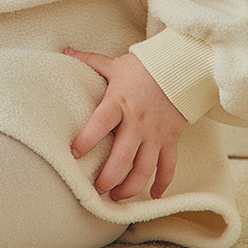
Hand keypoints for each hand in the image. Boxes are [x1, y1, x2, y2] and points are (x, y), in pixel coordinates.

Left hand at [67, 50, 185, 198]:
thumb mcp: (115, 65)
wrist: (181, 68)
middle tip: (96, 189)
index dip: (87, 138)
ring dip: (130, 187)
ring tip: (117, 197)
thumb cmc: (143, 68)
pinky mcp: (170, 139)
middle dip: (108, 178)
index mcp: (119, 102)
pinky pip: (168, 166)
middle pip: (122, 157)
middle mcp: (138, 122)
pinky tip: (152, 196)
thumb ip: (90, 61)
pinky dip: (161, 183)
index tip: (74, 153)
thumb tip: (66, 51)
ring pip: (144, 168)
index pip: (101, 122)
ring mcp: (156, 133)